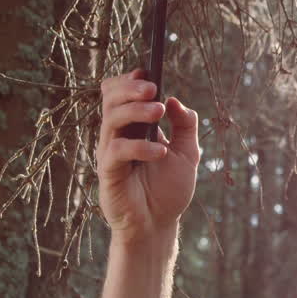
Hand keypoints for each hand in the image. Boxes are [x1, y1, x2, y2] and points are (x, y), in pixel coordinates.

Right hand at [96, 71, 200, 243]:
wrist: (159, 225)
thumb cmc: (169, 190)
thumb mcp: (188, 154)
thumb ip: (185, 126)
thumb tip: (176, 101)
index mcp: (134, 127)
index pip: (121, 94)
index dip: (129, 80)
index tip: (149, 72)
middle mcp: (118, 135)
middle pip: (111, 99)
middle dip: (130, 89)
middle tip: (153, 89)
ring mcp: (110, 152)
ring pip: (111, 118)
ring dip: (136, 111)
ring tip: (159, 112)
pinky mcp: (108, 172)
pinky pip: (117, 150)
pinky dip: (140, 146)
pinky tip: (161, 152)